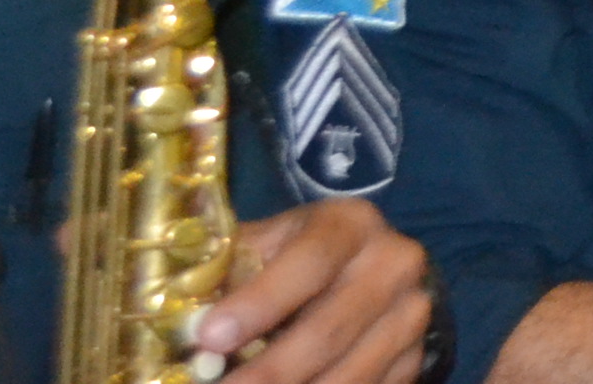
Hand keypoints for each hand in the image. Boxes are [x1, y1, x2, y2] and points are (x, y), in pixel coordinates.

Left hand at [194, 197, 433, 383]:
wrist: (368, 274)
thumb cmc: (294, 260)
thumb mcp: (266, 247)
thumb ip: (226, 274)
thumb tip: (175, 317)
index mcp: (350, 224)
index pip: (310, 260)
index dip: (260, 301)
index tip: (209, 337)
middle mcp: (393, 263)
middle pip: (328, 330)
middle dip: (267, 372)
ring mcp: (411, 316)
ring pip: (348, 376)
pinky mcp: (416, 359)